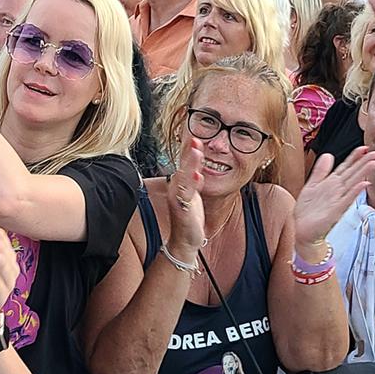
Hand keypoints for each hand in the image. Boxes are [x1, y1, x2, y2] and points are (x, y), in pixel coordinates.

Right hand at [166, 139, 208, 255]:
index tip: (194, 133)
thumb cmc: (189, 216)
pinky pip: (187, 195)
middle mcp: (176, 188)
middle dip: (188, 151)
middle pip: (182, 166)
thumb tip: (196, 162)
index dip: (188, 148)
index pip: (184, 162)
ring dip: (190, 163)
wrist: (185, 240)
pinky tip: (198, 176)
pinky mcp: (182, 209)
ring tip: (196, 150)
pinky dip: (193, 185)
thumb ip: (193, 177)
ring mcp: (178, 198)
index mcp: (180, 183)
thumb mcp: (192, 193)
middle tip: (194, 136)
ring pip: (184, 177)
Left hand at [292, 147, 374, 247]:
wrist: (301, 230)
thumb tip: (328, 155)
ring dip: (364, 173)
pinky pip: (347, 199)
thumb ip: (320, 171)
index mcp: (332, 183)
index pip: (346, 167)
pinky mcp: (335, 211)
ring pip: (354, 183)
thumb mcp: (312, 186)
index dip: (355, 157)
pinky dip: (355, 191)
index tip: (364, 147)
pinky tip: (364, 184)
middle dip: (365, 162)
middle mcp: (337, 190)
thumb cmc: (307, 211)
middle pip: (354, 173)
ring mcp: (338, 200)